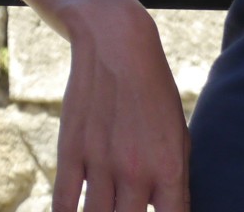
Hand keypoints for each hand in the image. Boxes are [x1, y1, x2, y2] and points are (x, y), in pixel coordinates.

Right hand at [54, 0, 189, 211]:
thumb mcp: (178, 137)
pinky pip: (64, 201)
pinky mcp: (71, 151)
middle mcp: (135, 172)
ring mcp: (100, 163)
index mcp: (169, 170)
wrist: (117, 48)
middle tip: (124, 211)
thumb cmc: (154, 95)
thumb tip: (165, 211)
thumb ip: (174, 182)